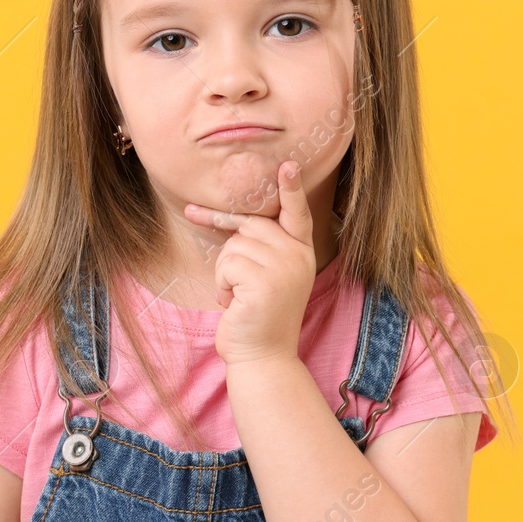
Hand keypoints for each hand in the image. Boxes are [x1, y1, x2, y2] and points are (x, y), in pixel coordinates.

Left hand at [182, 159, 316, 366]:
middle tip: (230, 278)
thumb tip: (231, 219)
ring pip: (234, 246)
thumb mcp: (266, 275)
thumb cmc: (257, 315)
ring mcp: (283, 269)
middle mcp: (297, 257)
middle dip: (228, 245)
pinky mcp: (264, 283)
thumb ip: (260, 246)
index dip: (291, 188)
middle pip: (250, 225)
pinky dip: (221, 285)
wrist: (262, 357)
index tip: (288, 164)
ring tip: (238, 296)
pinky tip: (233, 304)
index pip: (297, 214)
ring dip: (224, 272)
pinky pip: (226, 264)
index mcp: (301, 252)